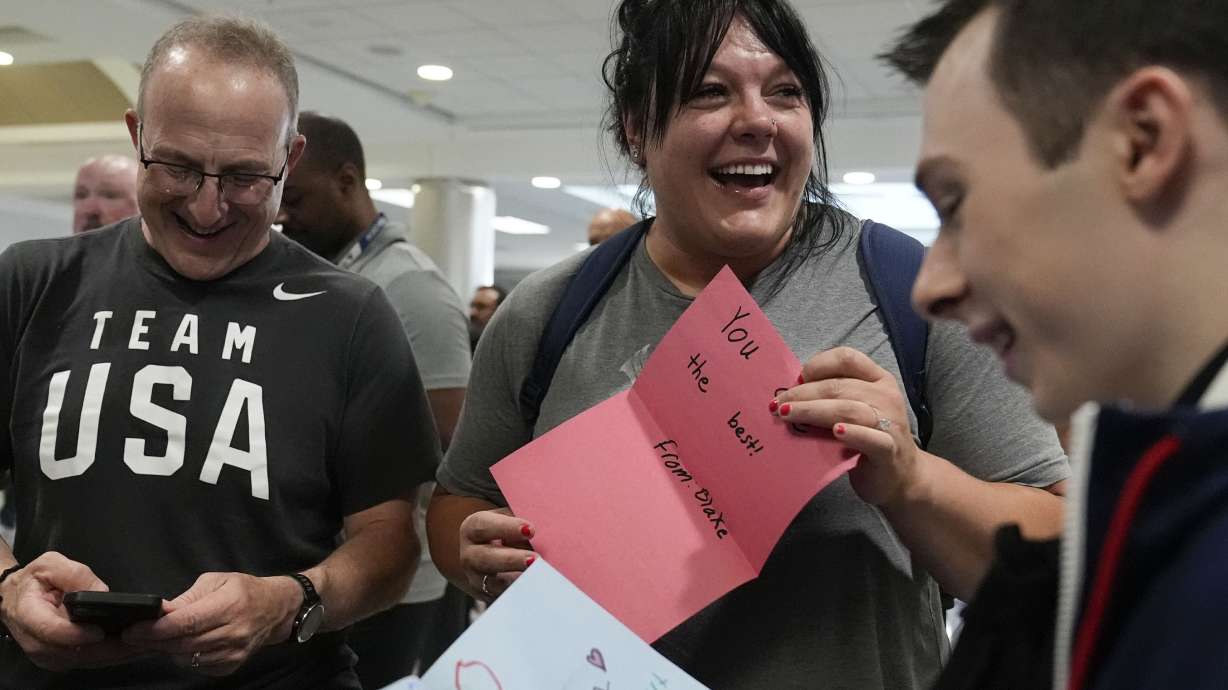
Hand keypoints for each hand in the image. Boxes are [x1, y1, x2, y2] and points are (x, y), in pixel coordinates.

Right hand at [0, 552, 141, 670]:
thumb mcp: (51, 564)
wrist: (16, 600)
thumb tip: (101, 592)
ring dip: (116, 655)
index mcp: (29, 614)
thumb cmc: (35, 580)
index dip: (75, 634)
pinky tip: (135, 648)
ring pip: (85, 660)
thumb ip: (74, 574)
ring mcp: (49, 655)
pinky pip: (89, 661)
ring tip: (146, 643)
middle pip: (74, 652)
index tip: (100, 631)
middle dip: (109, 648)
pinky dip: (113, 656)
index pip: (50, 630)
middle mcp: (37, 641)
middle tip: (142, 639)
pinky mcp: (62, 660)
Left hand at [123, 572, 298, 676]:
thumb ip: (187, 598)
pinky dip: (185, 657)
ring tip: (157, 638)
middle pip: (184, 643)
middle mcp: (234, 631)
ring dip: (168, 649)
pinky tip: (182, 645)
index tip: (133, 629)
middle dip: (154, 640)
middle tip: (134, 635)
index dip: (156, 628)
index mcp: (230, 604)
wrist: (275, 609)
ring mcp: (234, 651)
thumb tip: (160, 611)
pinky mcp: (232, 665)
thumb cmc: (244, 590)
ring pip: (188, 657)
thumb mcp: (216, 580)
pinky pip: (198, 666)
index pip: (187, 622)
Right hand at [458, 508, 535, 601]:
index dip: (507, 527)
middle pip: (486, 559)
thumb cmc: (506, 530)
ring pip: (493, 585)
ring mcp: (478, 580)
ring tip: (540, 577)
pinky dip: (522, 594)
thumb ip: (521, 523)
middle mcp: (470, 556)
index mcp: (473, 529)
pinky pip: (506, 598)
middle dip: (511, 560)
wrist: (488, 554)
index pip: (484, 526)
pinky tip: (539, 590)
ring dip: (518, 582)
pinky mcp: (489, 597)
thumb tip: (546, 527)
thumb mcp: (509, 519)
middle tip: (535, 559)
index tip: (531, 530)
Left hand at [774, 346, 921, 505]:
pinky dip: (853, 433)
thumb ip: (831, 397)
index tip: (796, 380)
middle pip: (839, 387)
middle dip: (803, 394)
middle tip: (777, 404)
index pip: (846, 358)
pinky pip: (871, 438)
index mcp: (878, 379)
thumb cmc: (867, 438)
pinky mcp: (889, 451)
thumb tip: (790, 393)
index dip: (817, 365)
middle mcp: (886, 396)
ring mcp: (891, 423)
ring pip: (848, 410)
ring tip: (788, 414)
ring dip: (813, 410)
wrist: (899, 477)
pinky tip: (836, 432)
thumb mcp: (853, 410)